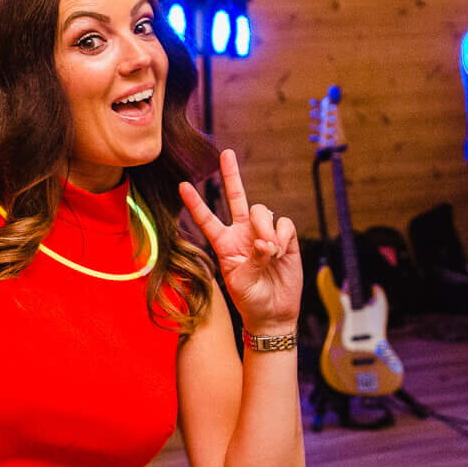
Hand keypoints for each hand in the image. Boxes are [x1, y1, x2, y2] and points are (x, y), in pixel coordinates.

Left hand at [178, 149, 302, 336]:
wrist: (273, 312)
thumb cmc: (250, 299)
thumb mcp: (240, 281)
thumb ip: (251, 259)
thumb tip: (265, 241)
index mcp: (223, 243)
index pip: (206, 219)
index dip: (196, 203)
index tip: (182, 186)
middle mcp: (242, 233)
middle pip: (236, 198)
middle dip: (231, 175)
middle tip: (227, 154)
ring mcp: (263, 233)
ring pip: (262, 211)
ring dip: (264, 228)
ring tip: (269, 251)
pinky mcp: (285, 239)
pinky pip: (283, 224)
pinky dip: (282, 235)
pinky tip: (281, 251)